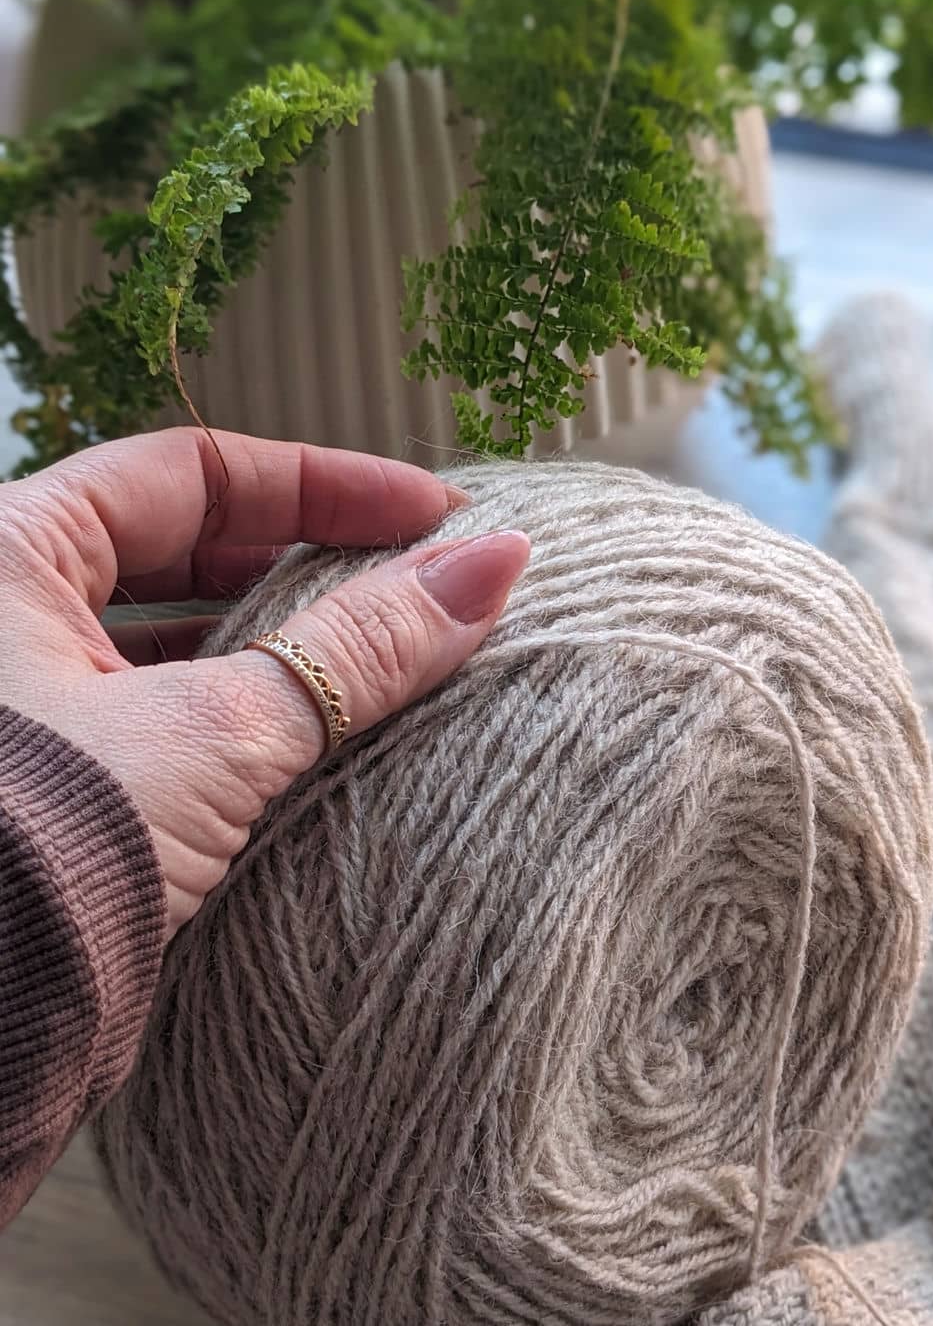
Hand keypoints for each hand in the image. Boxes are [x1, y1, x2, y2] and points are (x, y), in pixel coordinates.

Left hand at [0, 428, 528, 936]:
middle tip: (417, 589)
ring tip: (387, 668)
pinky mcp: (48, 785)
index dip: (323, 487)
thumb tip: (491, 567)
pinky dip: (236, 721)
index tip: (431, 518)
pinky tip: (316, 745)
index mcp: (2, 553)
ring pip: (171, 642)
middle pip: (181, 552)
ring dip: (277, 651)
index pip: (189, 474)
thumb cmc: (41, 851)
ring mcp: (18, 705)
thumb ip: (356, 647)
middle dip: (306, 568)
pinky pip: (156, 719)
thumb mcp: (216, 733)